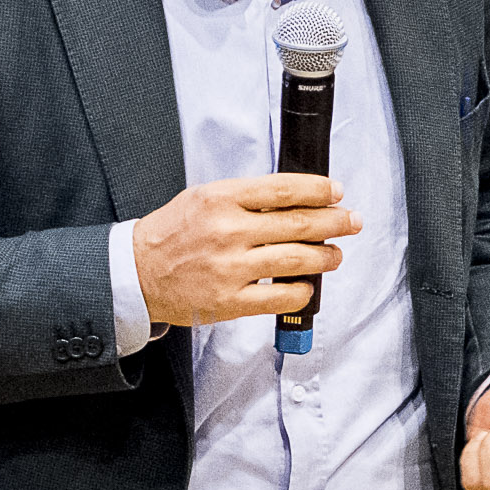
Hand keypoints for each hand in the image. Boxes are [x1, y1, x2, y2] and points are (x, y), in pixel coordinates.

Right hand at [133, 174, 361, 330]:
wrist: (138, 272)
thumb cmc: (173, 233)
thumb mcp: (204, 197)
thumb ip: (246, 196)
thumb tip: (294, 198)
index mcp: (221, 198)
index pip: (282, 189)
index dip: (317, 190)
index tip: (336, 192)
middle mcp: (228, 230)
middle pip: (298, 224)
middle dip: (334, 222)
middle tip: (351, 222)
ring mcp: (230, 268)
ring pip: (295, 259)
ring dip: (325, 257)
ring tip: (335, 254)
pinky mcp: (229, 300)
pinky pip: (279, 296)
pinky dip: (301, 290)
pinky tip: (307, 285)